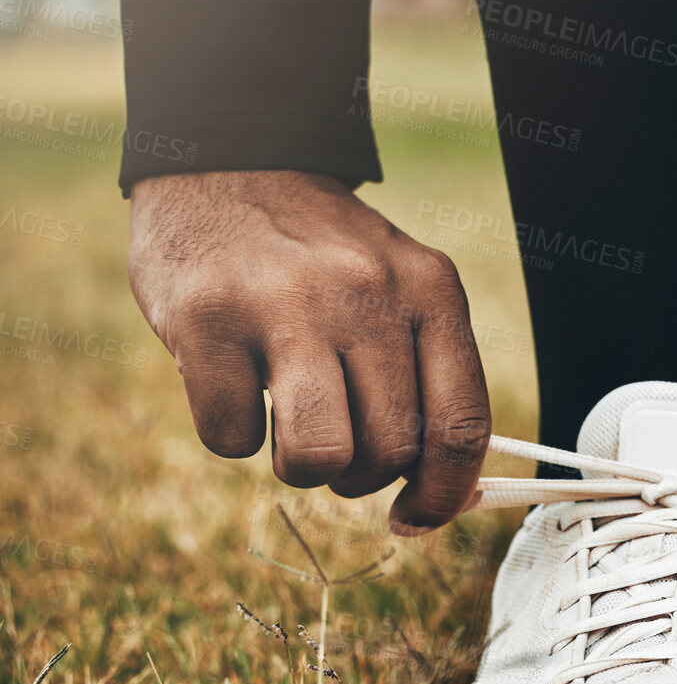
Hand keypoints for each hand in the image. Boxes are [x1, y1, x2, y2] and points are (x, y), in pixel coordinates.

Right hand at [129, 170, 490, 534]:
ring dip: (302, 467)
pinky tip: (234, 383)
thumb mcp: (402, 293)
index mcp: (431, 292)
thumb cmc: (325, 261)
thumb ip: (431, 379)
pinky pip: (230, 439)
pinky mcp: (206, 318)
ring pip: (317, 457)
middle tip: (337, 441)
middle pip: (389, 451)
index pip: (462, 425)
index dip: (444, 495)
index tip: (416, 518)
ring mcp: (285, 304)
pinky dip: (232, 435)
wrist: (230, 166)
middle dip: (361, 475)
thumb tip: (446, 498)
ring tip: (291, 424)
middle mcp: (368, 294)